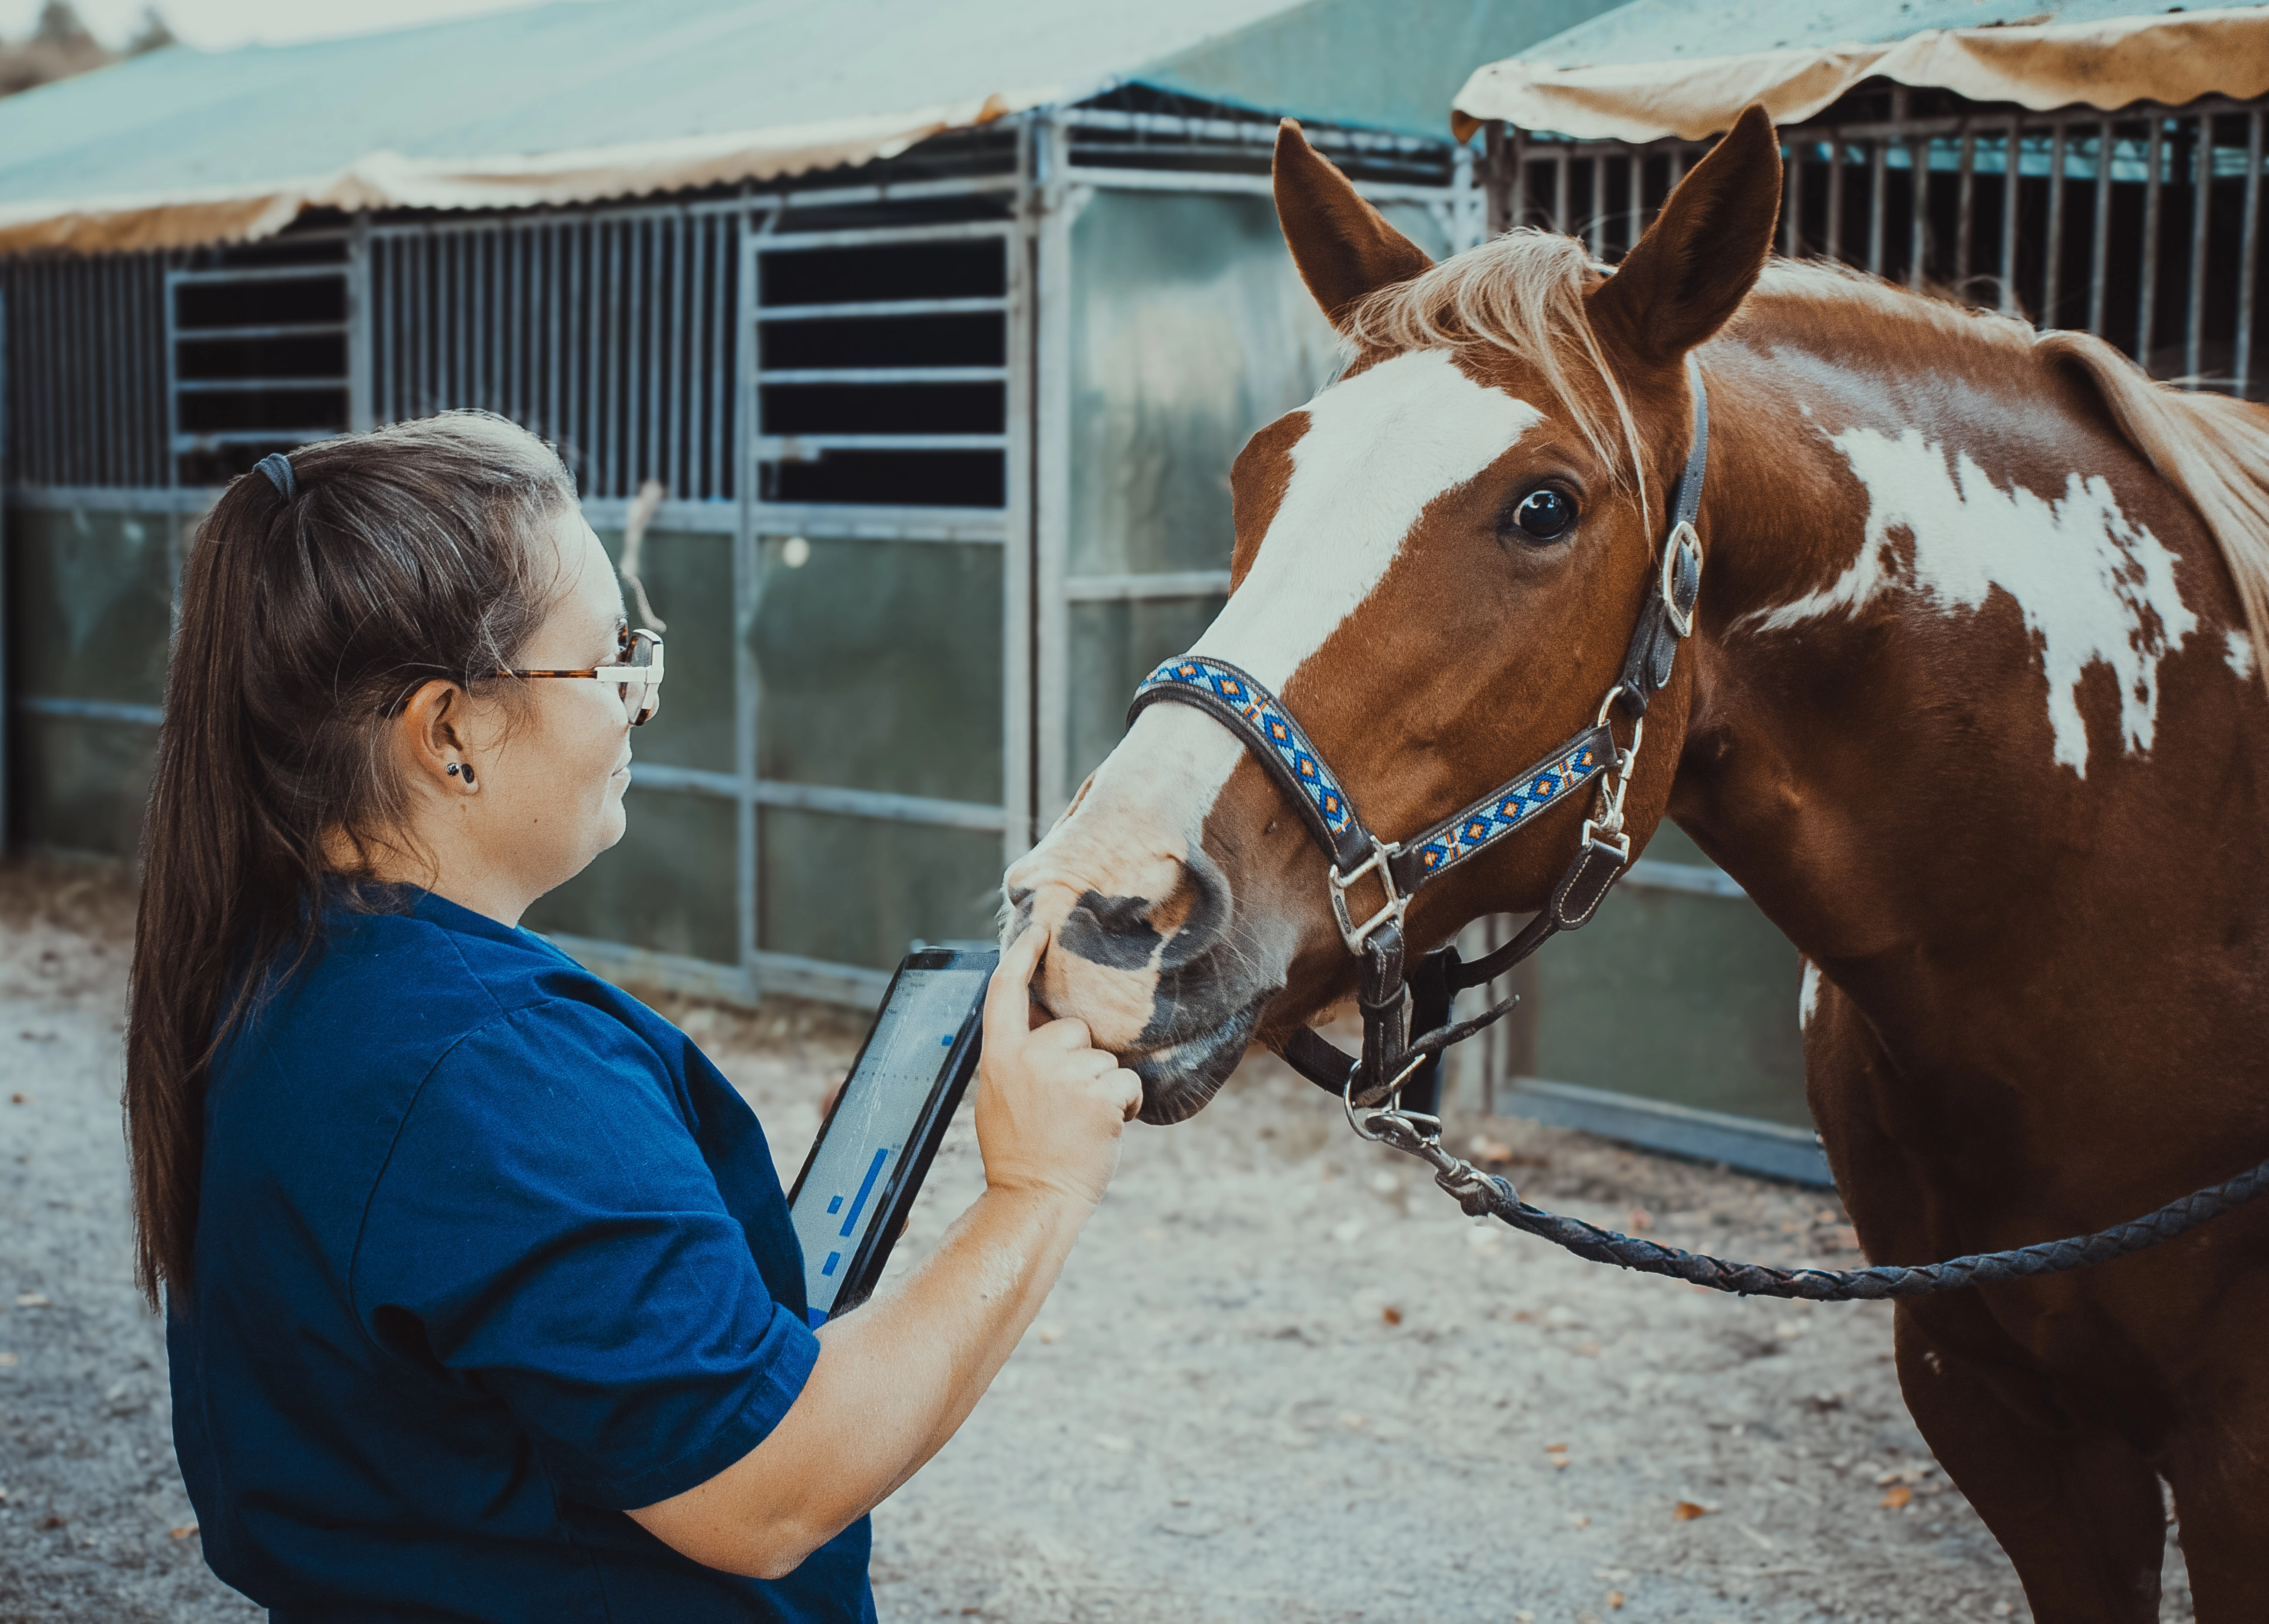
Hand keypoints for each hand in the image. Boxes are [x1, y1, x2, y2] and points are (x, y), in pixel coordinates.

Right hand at [973, 926, 1141, 1208]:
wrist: (1034, 1199)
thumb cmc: (1020, 1154)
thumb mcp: (999, 1097)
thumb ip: (1017, 1060)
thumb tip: (1039, 1032)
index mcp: (999, 1057)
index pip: (1005, 991)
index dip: (1022, 955)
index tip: (1039, 929)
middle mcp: (1030, 1057)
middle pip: (1074, 1030)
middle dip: (1079, 1061)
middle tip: (1065, 1107)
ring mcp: (1065, 1074)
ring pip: (1104, 1060)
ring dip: (1102, 1088)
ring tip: (1080, 1124)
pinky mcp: (1099, 1095)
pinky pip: (1127, 1083)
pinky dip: (1126, 1105)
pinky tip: (1105, 1128)